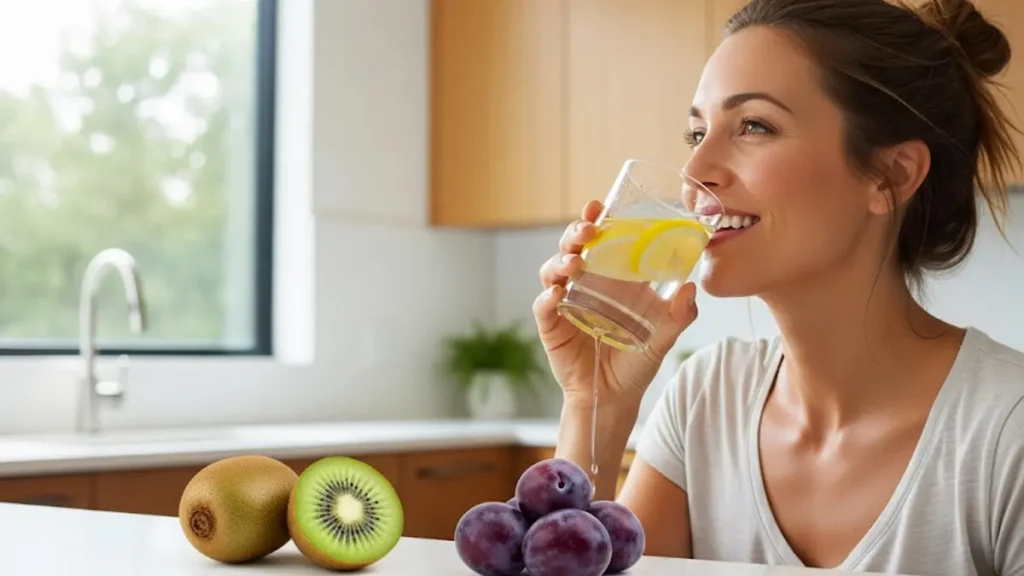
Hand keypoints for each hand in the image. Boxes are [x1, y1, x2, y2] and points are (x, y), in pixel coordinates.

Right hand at [533, 200, 699, 405]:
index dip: (595, 220)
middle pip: (570, 248)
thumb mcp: (663, 336)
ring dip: (560, 262)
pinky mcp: (551, 326)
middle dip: (575, 234)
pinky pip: (543, 307)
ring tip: (575, 263)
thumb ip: (679, 314)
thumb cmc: (635, 361)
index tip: (600, 206)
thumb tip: (692, 287)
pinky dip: (546, 298)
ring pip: (551, 271)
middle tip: (589, 231)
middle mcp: (582, 285)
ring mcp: (563, 304)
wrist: (613, 397)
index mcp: (607, 278)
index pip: (597, 241)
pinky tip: (556, 295)